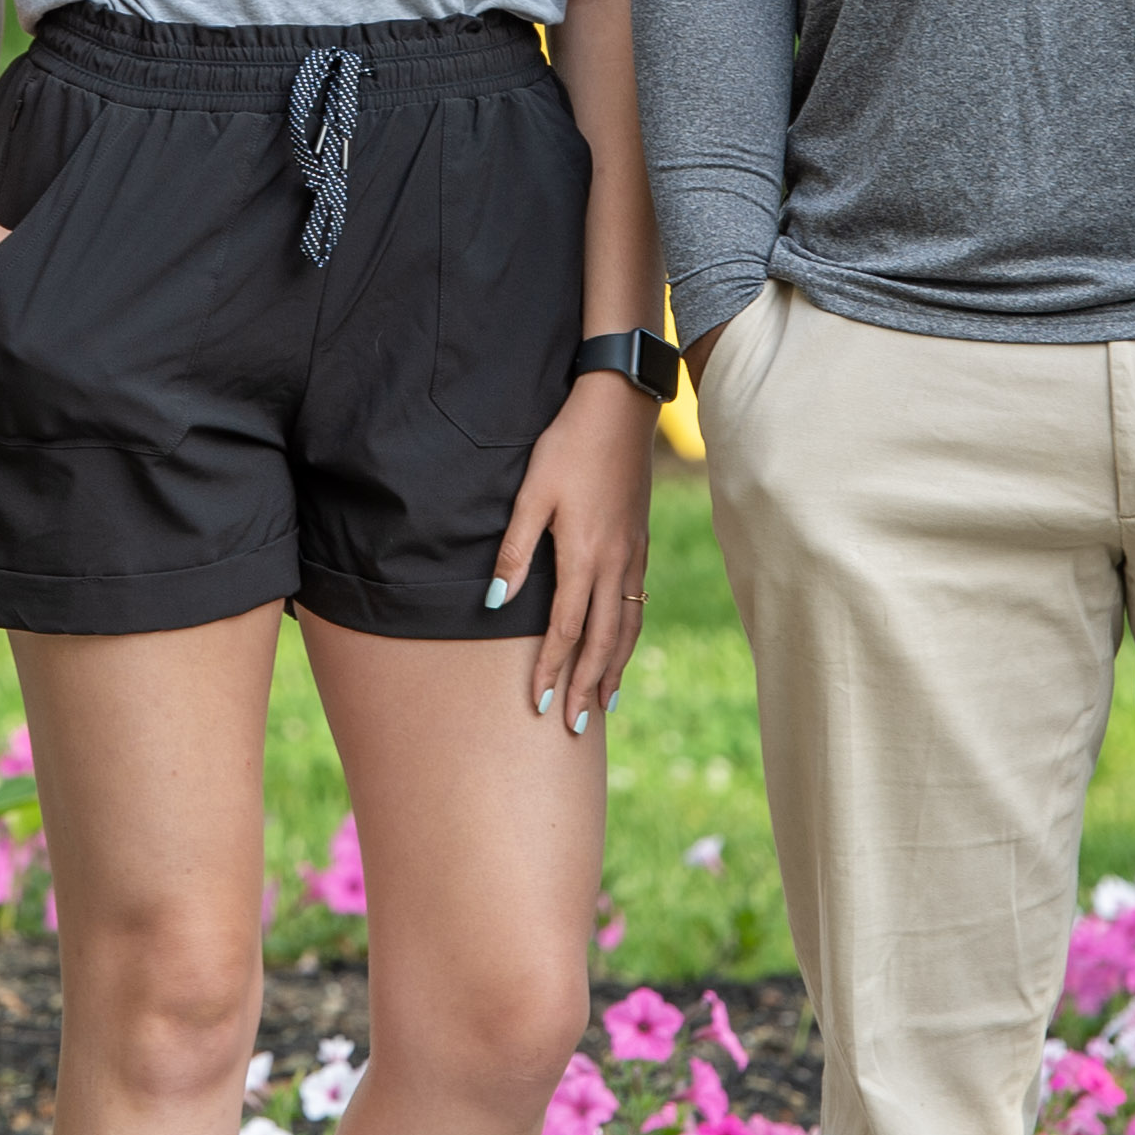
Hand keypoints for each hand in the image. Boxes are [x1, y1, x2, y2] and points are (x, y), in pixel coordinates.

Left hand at [497, 377, 658, 736]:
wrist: (620, 407)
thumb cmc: (567, 446)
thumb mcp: (531, 492)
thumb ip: (513, 549)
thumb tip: (494, 602)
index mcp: (583, 554)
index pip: (565, 628)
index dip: (552, 669)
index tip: (540, 704)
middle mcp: (614, 562)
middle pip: (602, 639)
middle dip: (586, 685)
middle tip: (575, 727)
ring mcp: (633, 553)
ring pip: (627, 626)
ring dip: (613, 668)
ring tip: (603, 702)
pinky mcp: (640, 541)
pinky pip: (638, 602)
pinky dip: (629, 635)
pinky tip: (623, 646)